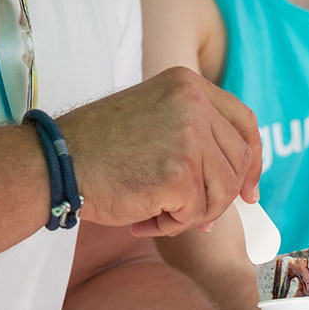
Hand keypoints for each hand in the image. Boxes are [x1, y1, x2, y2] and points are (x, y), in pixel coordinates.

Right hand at [61, 67, 261, 236]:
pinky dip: (172, 225)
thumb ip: (193, 138)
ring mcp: (190, 136)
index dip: (252, 160)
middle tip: (194, 216)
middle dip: (222, 196)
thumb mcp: (154, 120)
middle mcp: (194, 103)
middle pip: (238, 161)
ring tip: (155, 213)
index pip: (244, 123)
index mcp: (188, 84)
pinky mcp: (181, 173)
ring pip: (222, 192)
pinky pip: (197, 213)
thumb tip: (238, 187)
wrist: (55, 163)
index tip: (249, 190)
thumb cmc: (97, 149)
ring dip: (193, 214)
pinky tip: (144, 218)